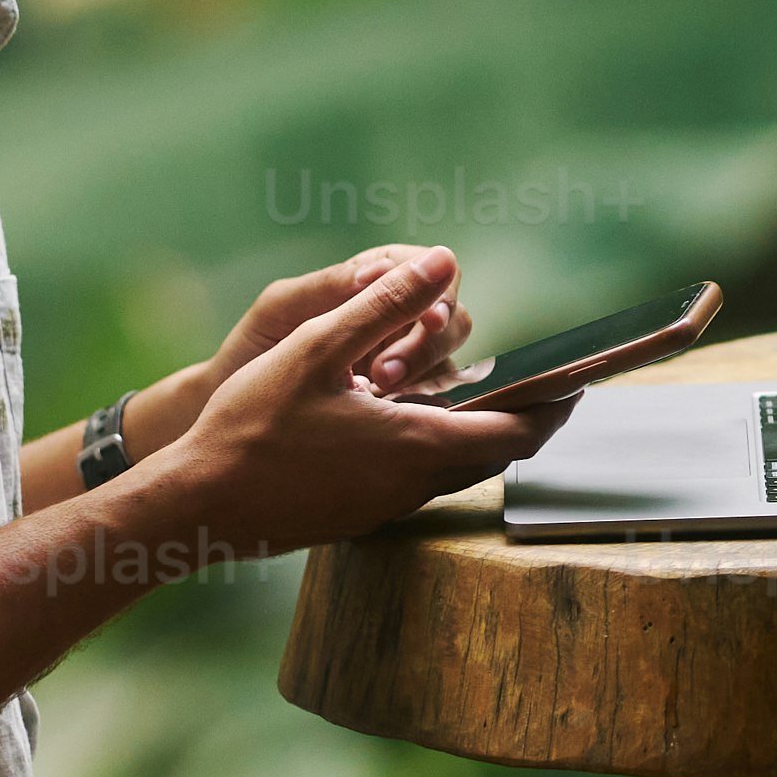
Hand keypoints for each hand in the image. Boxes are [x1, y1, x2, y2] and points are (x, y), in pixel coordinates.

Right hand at [159, 250, 558, 550]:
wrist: (197, 508)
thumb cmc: (251, 427)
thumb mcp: (318, 348)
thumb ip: (384, 305)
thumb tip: (442, 260)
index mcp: (420, 445)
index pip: (521, 432)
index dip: (557, 406)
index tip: (579, 381)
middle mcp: (415, 485)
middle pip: (495, 453)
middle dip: (523, 417)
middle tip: (540, 382)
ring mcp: (387, 508)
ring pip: (456, 469)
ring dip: (474, 432)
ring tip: (476, 391)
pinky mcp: (361, 517)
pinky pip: (418, 482)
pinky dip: (433, 448)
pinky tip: (404, 420)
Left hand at [201, 247, 472, 405]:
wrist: (227, 413)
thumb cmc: (250, 351)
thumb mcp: (281, 312)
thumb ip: (331, 287)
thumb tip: (381, 269)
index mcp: (370, 280)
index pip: (432, 270)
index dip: (440, 291)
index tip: (428, 320)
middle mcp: (394, 318)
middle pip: (453, 317)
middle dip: (429, 344)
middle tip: (384, 375)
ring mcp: (401, 361)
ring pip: (449, 359)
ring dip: (423, 377)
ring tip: (375, 394)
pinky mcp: (400, 403)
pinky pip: (433, 401)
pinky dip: (418, 408)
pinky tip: (382, 416)